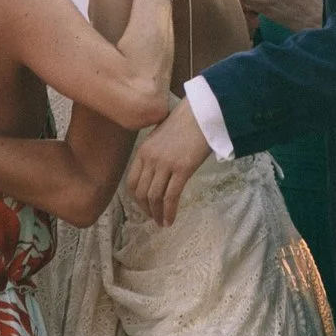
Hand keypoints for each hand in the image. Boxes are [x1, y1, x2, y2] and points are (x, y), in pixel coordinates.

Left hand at [124, 98, 213, 226]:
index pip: (131, 182)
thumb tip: (158, 172)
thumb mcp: (162, 135)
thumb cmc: (186, 121)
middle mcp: (150, 159)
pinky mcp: (182, 169)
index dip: (136, 199)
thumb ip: (156, 153)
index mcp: (144, 151)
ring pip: (154, 197)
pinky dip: (169, 212)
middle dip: (146, 209)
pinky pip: (171, 197)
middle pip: (141, 192)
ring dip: (157, 214)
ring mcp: (165, 164)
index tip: (144, 206)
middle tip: (154, 218)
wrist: (203, 112)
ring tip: (163, 222)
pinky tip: (171, 220)